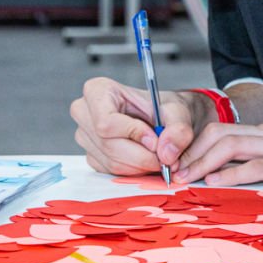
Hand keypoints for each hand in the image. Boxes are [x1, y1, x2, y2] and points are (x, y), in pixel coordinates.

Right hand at [70, 78, 196, 176]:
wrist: (162, 118)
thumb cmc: (163, 108)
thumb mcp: (177, 111)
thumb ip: (178, 128)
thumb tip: (167, 153)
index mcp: (98, 91)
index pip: (106, 122)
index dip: (133, 134)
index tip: (155, 139)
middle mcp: (84, 112)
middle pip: (108, 145)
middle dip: (141, 155)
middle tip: (163, 154)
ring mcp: (85, 136)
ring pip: (111, 162)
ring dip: (140, 165)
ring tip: (156, 154)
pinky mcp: (91, 156)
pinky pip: (111, 172)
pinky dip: (133, 171)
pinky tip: (143, 157)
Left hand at [175, 121, 262, 186]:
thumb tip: (242, 174)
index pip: (222, 130)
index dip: (195, 145)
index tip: (179, 163)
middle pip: (218, 133)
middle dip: (190, 152)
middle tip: (173, 173)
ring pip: (229, 145)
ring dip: (202, 162)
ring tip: (186, 179)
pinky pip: (255, 166)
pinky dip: (231, 174)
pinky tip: (216, 183)